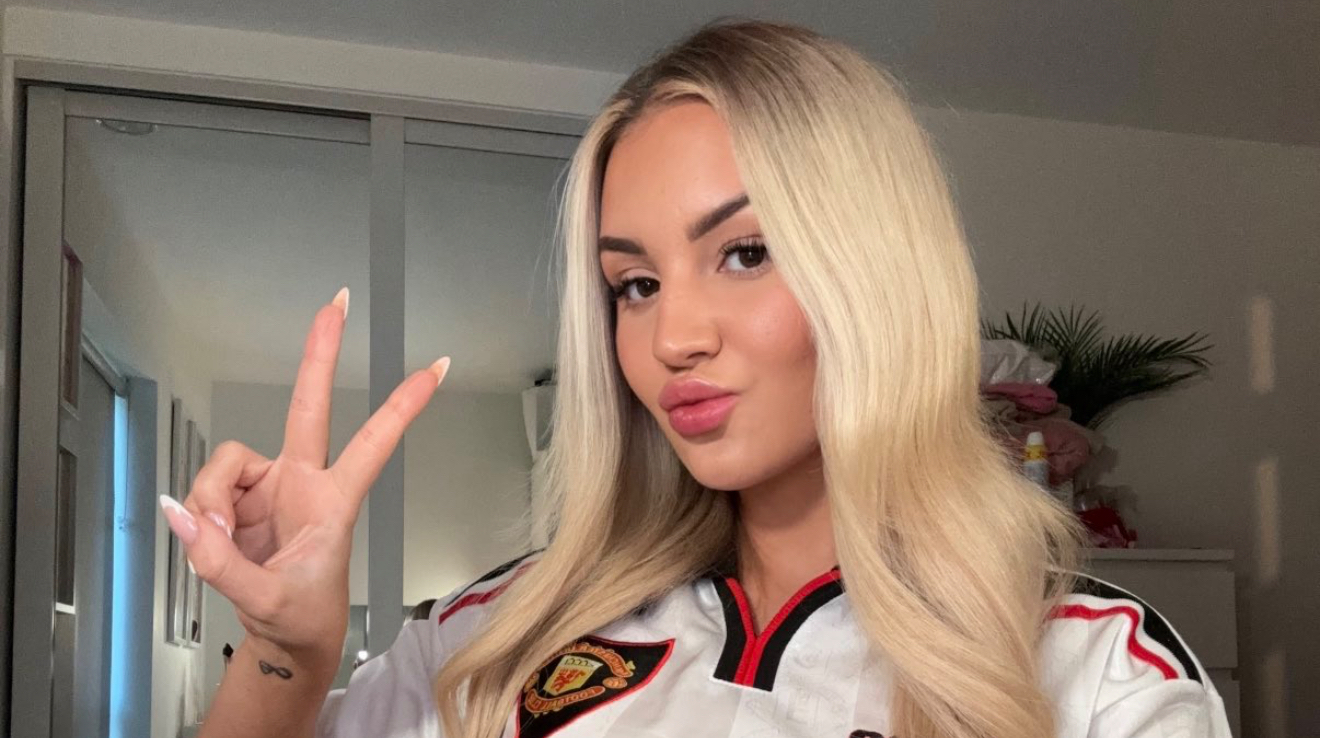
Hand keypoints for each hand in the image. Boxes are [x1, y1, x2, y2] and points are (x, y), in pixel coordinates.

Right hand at [160, 287, 446, 665]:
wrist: (285, 639)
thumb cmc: (301, 617)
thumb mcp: (267, 601)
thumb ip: (221, 561)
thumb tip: (183, 514)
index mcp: (334, 502)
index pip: (375, 443)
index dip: (404, 405)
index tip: (438, 367)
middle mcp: (305, 481)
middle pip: (310, 407)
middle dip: (320, 353)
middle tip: (337, 303)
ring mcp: (270, 487)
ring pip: (227, 462)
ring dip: (210, 498)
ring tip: (214, 540)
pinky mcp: (238, 499)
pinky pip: (205, 488)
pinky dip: (198, 513)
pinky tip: (206, 536)